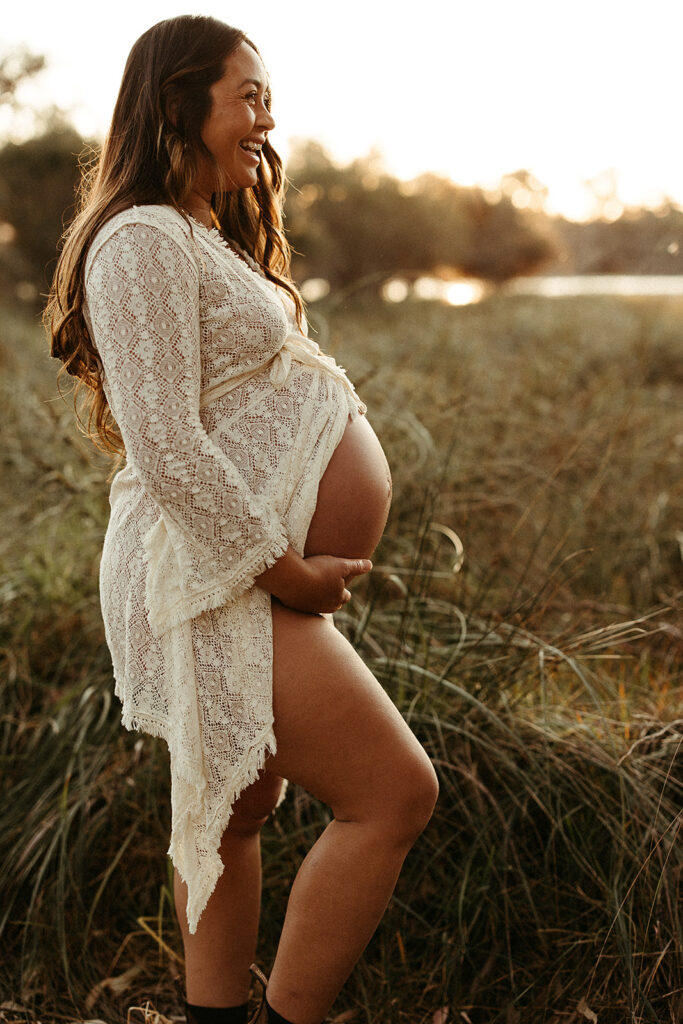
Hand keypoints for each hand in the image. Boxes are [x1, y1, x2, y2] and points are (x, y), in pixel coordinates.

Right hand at [255, 547, 371, 613]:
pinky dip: (302, 598)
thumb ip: (356, 566)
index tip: (341, 583)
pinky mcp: (294, 606)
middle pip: (333, 604)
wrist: (292, 578)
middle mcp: (325, 606)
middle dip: (332, 597)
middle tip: (328, 586)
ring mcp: (309, 608)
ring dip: (317, 598)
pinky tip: (299, 589)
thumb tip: (370, 565)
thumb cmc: (319, 570)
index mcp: (338, 597)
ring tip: (314, 588)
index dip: (344, 590)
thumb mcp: (341, 565)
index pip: (345, 596)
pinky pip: (301, 603)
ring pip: (317, 605)